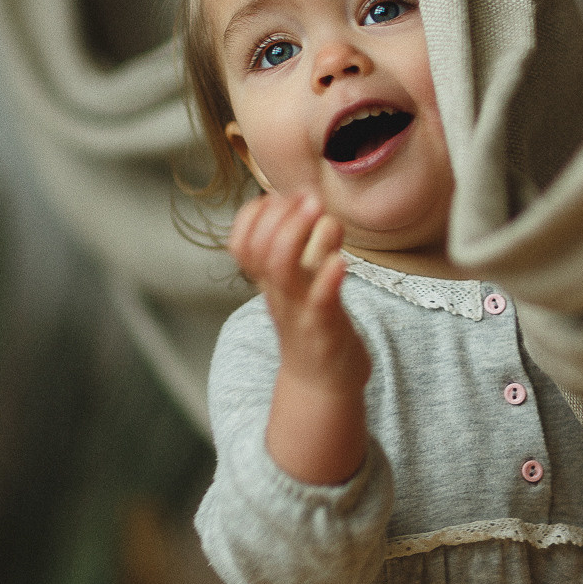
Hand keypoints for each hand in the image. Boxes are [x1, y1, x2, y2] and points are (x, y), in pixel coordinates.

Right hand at [228, 192, 369, 484]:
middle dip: (280, 215)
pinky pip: (320, 301)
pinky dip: (328, 278)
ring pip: (281, 270)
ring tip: (321, 212)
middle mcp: (279, 293)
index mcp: (270, 281)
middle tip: (308, 197)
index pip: (241, 242)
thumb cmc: (316, 326)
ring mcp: (299, 310)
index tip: (285, 199)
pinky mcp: (325, 329)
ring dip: (298, 235)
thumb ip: (309, 244)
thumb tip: (313, 202)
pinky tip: (341, 261)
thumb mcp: (305, 281)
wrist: (322, 386)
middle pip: (259, 249)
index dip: (254, 214)